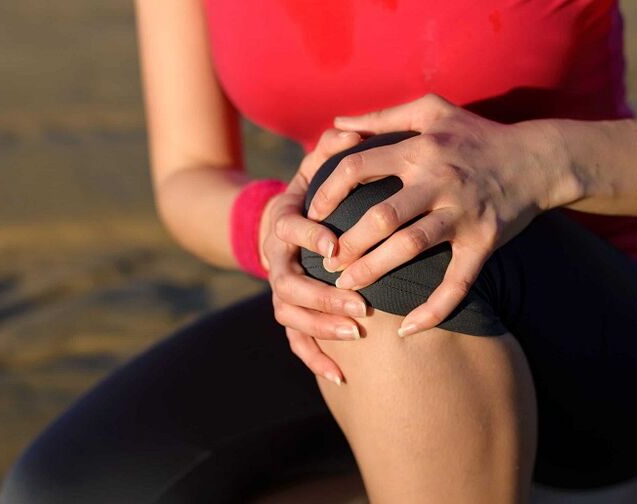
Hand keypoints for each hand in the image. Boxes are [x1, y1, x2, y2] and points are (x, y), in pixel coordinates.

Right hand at [261, 128, 369, 385]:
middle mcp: (275, 258)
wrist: (282, 222)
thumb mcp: (317, 169)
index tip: (334, 246)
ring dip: (319, 326)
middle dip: (322, 296)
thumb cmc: (313, 193)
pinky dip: (314, 358)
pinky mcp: (289, 312)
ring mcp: (279, 288)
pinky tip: (341, 375)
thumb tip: (346, 131)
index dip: (307, 237)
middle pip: (285, 283)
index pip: (287, 229)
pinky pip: (295, 341)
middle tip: (361, 306)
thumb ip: (331, 153)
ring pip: (288, 315)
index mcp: (283, 221)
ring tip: (355, 334)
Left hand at [309, 94, 568, 336]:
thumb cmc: (477, 134)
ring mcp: (463, 214)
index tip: (312, 214)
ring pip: (410, 247)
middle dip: (346, 242)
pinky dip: (433, 309)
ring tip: (347, 287)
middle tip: (324, 262)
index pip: (358, 167)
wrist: (539, 158)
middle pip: (381, 215)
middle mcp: (438, 181)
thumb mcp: (432, 109)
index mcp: (419, 149)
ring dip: (374, 270)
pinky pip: (457, 282)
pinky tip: (407, 328)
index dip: (328, 192)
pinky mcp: (485, 241)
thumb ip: (381, 116)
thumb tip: (337, 121)